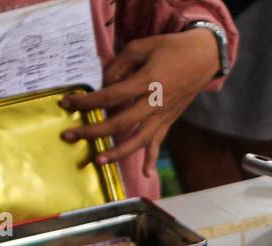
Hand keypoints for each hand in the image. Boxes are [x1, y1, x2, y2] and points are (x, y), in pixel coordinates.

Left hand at [59, 29, 221, 175]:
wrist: (204, 57)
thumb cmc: (172, 48)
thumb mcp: (142, 46)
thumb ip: (120, 64)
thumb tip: (105, 83)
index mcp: (146, 82)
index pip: (110, 96)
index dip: (87, 101)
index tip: (67, 103)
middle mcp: (154, 103)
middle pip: (119, 123)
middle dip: (92, 132)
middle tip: (70, 136)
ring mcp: (162, 115)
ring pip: (138, 140)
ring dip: (117, 153)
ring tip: (98, 160)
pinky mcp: (169, 120)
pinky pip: (159, 143)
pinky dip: (152, 159)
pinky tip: (146, 173)